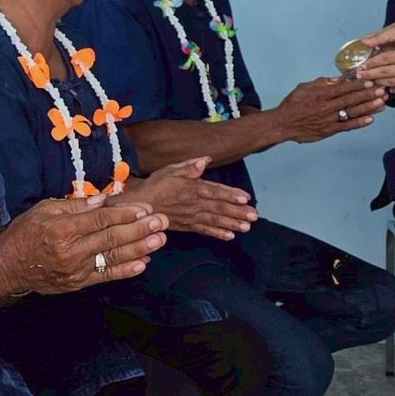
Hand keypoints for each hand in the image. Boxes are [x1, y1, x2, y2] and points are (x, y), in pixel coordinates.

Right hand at [0, 194, 166, 296]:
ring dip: (139, 248)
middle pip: (111, 238)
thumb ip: (75, 205)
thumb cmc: (25, 233)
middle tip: (162, 221)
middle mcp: (70, 251)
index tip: (146, 208)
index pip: (100, 220)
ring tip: (160, 240)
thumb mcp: (44, 209)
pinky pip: (106, 276)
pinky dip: (125, 270)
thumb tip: (103, 200)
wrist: (8, 268)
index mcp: (61, 229)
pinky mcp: (78, 283)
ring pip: (113, 258)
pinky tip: (143, 262)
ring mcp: (75, 270)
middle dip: (140, 229)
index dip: (126, 214)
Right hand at [127, 158, 257, 240]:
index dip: (231, 194)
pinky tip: (230, 236)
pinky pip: (205, 230)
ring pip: (215, 220)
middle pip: (219, 207)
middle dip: (238, 212)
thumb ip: (189, 166)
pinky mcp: (187, 226)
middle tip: (254, 216)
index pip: (215, 191)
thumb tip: (205, 160)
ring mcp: (191, 216)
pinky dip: (218, 233)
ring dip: (232, 223)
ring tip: (247, 227)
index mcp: (192, 188)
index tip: (246, 198)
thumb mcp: (171, 169)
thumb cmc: (156, 185)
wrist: (141, 206)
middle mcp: (194, 203)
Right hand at [270, 76, 385, 142]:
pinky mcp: (329, 130)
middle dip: (368, 94)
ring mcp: (329, 119)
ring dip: (368, 108)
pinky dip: (359, 123)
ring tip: (381, 103)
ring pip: (352, 112)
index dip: (358, 84)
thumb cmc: (294, 103)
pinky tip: (370, 120)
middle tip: (382, 90)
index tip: (371, 80)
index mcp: (322, 94)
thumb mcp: (305, 87)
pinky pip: (346, 126)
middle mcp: (327, 106)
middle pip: (351, 99)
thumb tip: (339, 79)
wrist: (283, 123)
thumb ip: (322, 83)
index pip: (344, 88)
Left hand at [357, 41, 394, 98]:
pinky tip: (389, 91)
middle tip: (359, 76)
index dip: (371, 62)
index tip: (362, 65)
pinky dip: (392, 91)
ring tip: (369, 84)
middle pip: (381, 73)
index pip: (382, 59)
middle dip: (369, 74)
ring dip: (377, 83)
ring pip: (388, 83)